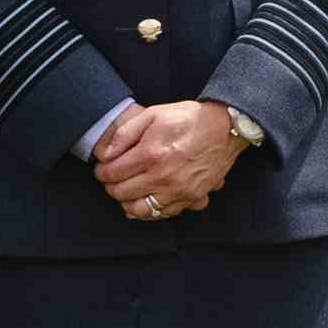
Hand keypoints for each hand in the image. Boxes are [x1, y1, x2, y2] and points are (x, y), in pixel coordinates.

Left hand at [87, 98, 246, 222]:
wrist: (225, 128)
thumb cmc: (188, 119)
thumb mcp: (153, 114)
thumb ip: (125, 133)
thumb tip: (105, 154)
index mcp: (151, 154)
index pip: (111, 174)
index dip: (101, 171)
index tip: (103, 168)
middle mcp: (163, 177)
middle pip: (121, 193)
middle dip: (111, 186)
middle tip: (113, 178)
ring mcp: (178, 191)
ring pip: (139, 210)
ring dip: (128, 202)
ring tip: (128, 190)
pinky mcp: (191, 198)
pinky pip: (163, 214)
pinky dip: (151, 209)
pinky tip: (148, 197)